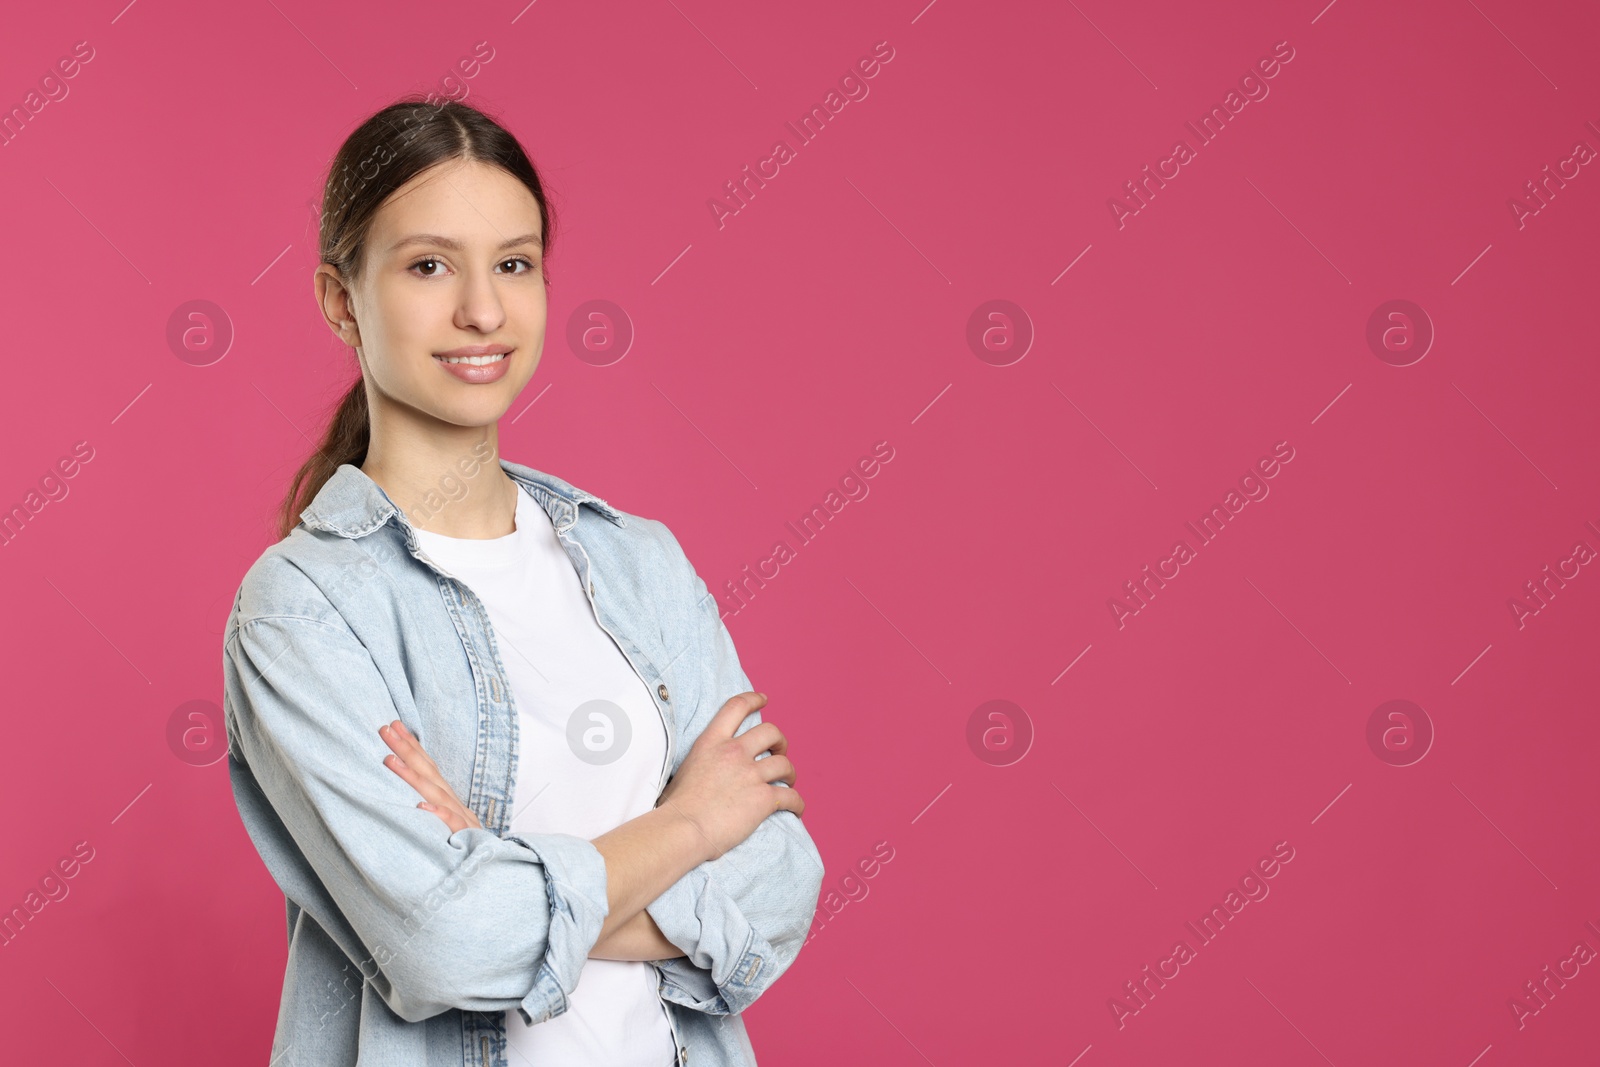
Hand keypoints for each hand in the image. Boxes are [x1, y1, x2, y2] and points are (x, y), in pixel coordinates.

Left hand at [379, 720, 482, 833]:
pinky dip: (438, 814)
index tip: (392, 726)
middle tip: (385, 729)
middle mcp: (451, 801)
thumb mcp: (443, 818)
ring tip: (390, 760)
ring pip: (434, 793)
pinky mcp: (465, 836)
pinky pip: (451, 825)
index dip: (410, 745)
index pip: (426, 765)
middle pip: (427, 770)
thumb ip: (429, 802)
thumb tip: (407, 792)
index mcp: (444, 795)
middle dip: (406, 748)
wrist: (490, 866)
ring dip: (412, 776)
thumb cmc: (462, 842)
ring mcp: (458, 817)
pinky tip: (422, 807)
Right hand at [656, 692, 804, 862]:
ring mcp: (750, 774)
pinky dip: (797, 803)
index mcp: (711, 742)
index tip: (764, 699)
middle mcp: (733, 753)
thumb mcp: (685, 769)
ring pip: (784, 764)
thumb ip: (702, 761)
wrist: (682, 829)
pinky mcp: (763, 798)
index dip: (753, 700)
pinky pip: (791, 796)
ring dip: (790, 773)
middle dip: (780, 741)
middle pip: (770, 732)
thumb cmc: (676, 808)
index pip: (736, 707)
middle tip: (780, 751)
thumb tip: (706, 770)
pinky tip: (796, 809)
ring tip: (788, 782)